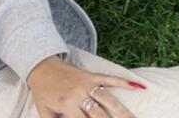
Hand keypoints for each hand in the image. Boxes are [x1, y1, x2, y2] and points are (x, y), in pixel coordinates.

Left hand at [27, 56, 143, 117]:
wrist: (39, 65)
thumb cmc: (42, 91)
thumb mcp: (44, 111)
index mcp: (67, 105)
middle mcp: (79, 94)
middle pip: (100, 114)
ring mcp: (87, 84)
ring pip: (109, 99)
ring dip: (123, 111)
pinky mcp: (91, 75)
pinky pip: (110, 78)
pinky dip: (124, 82)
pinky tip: (138, 87)